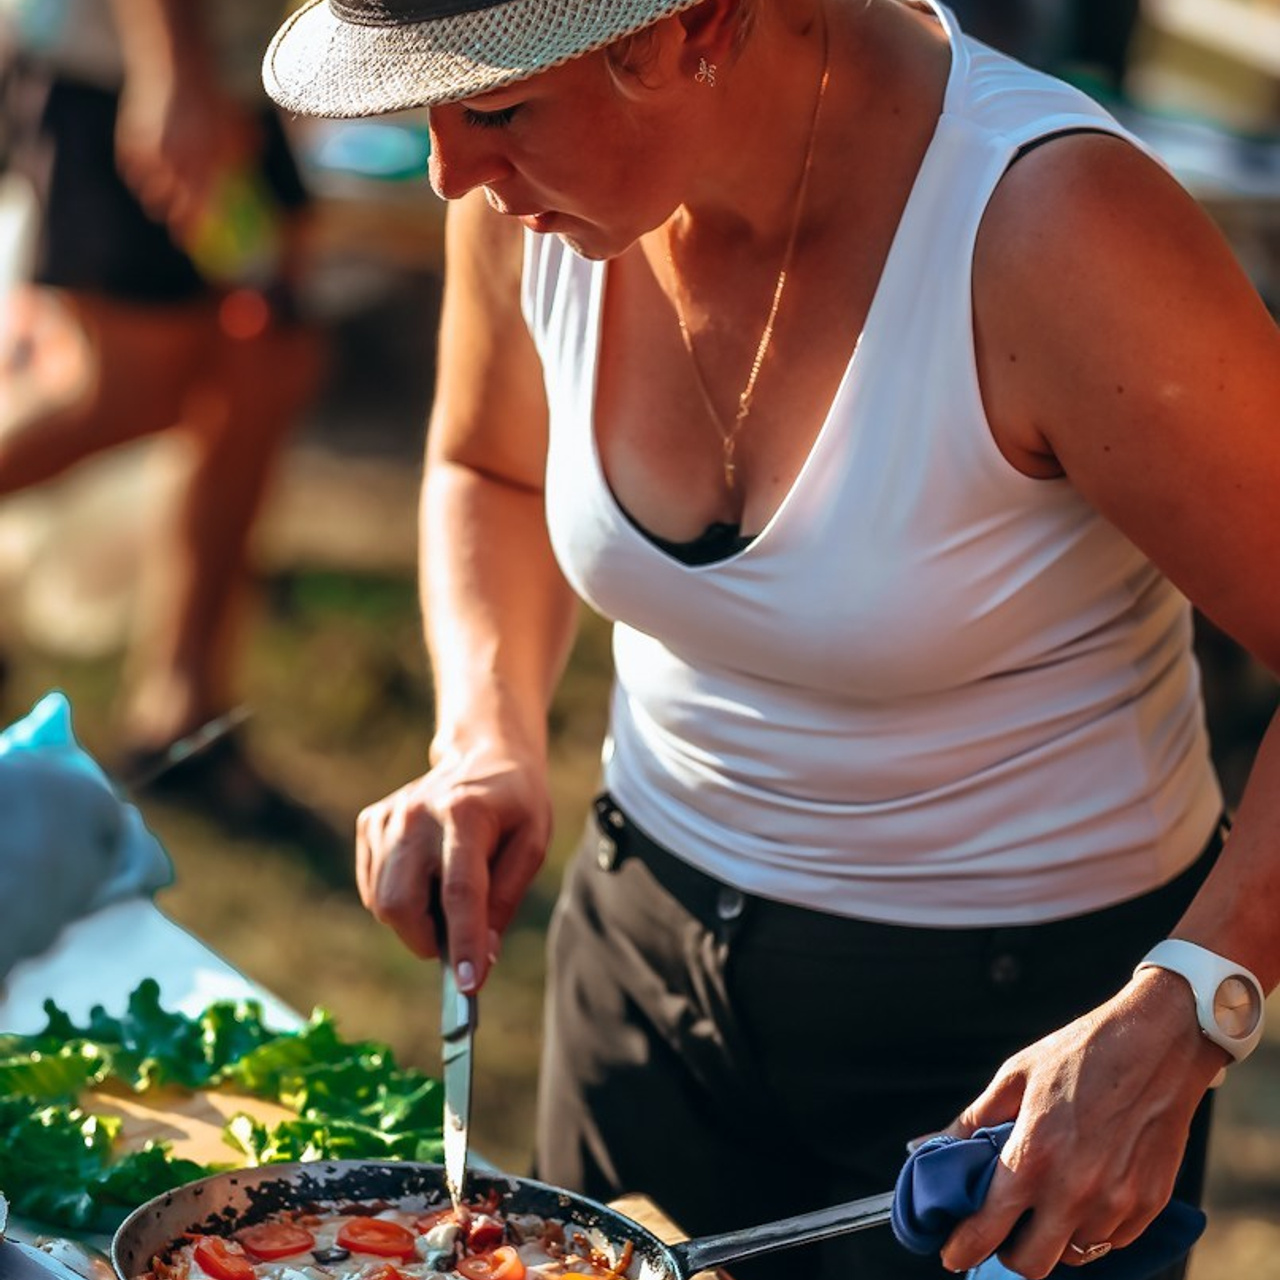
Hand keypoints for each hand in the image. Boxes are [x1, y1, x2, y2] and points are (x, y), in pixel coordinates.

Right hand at [114, 64, 255, 242]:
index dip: (193, 232)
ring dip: (154, 197)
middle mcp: (178, 169)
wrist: (177, 67)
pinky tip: (145, 170)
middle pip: (170, 211)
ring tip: (161, 193)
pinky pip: (131, 170)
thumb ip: (246, 155)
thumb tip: (255, 176)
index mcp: (207, 171)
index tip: (190, 241)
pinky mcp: (131, 142)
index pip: (199, 215)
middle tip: (175, 222)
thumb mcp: (240, 128)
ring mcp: (152, 156)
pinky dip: (137, 174)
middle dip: (173, 219)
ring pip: (148, 193)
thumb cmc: (215, 100)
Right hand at [354, 746, 552, 992]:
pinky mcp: (371, 823)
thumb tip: (481, 956)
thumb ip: (505, 899)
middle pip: (402, 904)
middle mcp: (418, 814)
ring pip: (383, 902)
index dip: (464, 943)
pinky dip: (398, 901)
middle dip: (428, 940)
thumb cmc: (516, 804)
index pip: (460, 892)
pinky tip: (426, 878)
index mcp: (466, 814)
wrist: (485, 754)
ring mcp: (388, 817)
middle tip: (458, 942)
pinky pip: (374, 887)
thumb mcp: (532, 844)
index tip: (469, 987)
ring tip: (447, 898)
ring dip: (415, 921)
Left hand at [936, 969, 1227, 1277]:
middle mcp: (1075, 1191)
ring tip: (1046, 1200)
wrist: (1159, 1043)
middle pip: (1030, 1263)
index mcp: (1034, 1157)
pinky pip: (1111, 1241)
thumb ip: (970, 1123)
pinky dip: (1091, 1228)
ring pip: (1073, 1254)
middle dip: (1007, 1252)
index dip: (962, 1249)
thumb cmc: (1082, 1054)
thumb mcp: (1015, 1078)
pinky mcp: (1150, 1205)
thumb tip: (924, 1147)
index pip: (988, 1230)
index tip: (952, 1253)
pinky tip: (1083, 1192)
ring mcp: (1117, 1204)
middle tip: (1001, 1227)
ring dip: (1053, 1237)